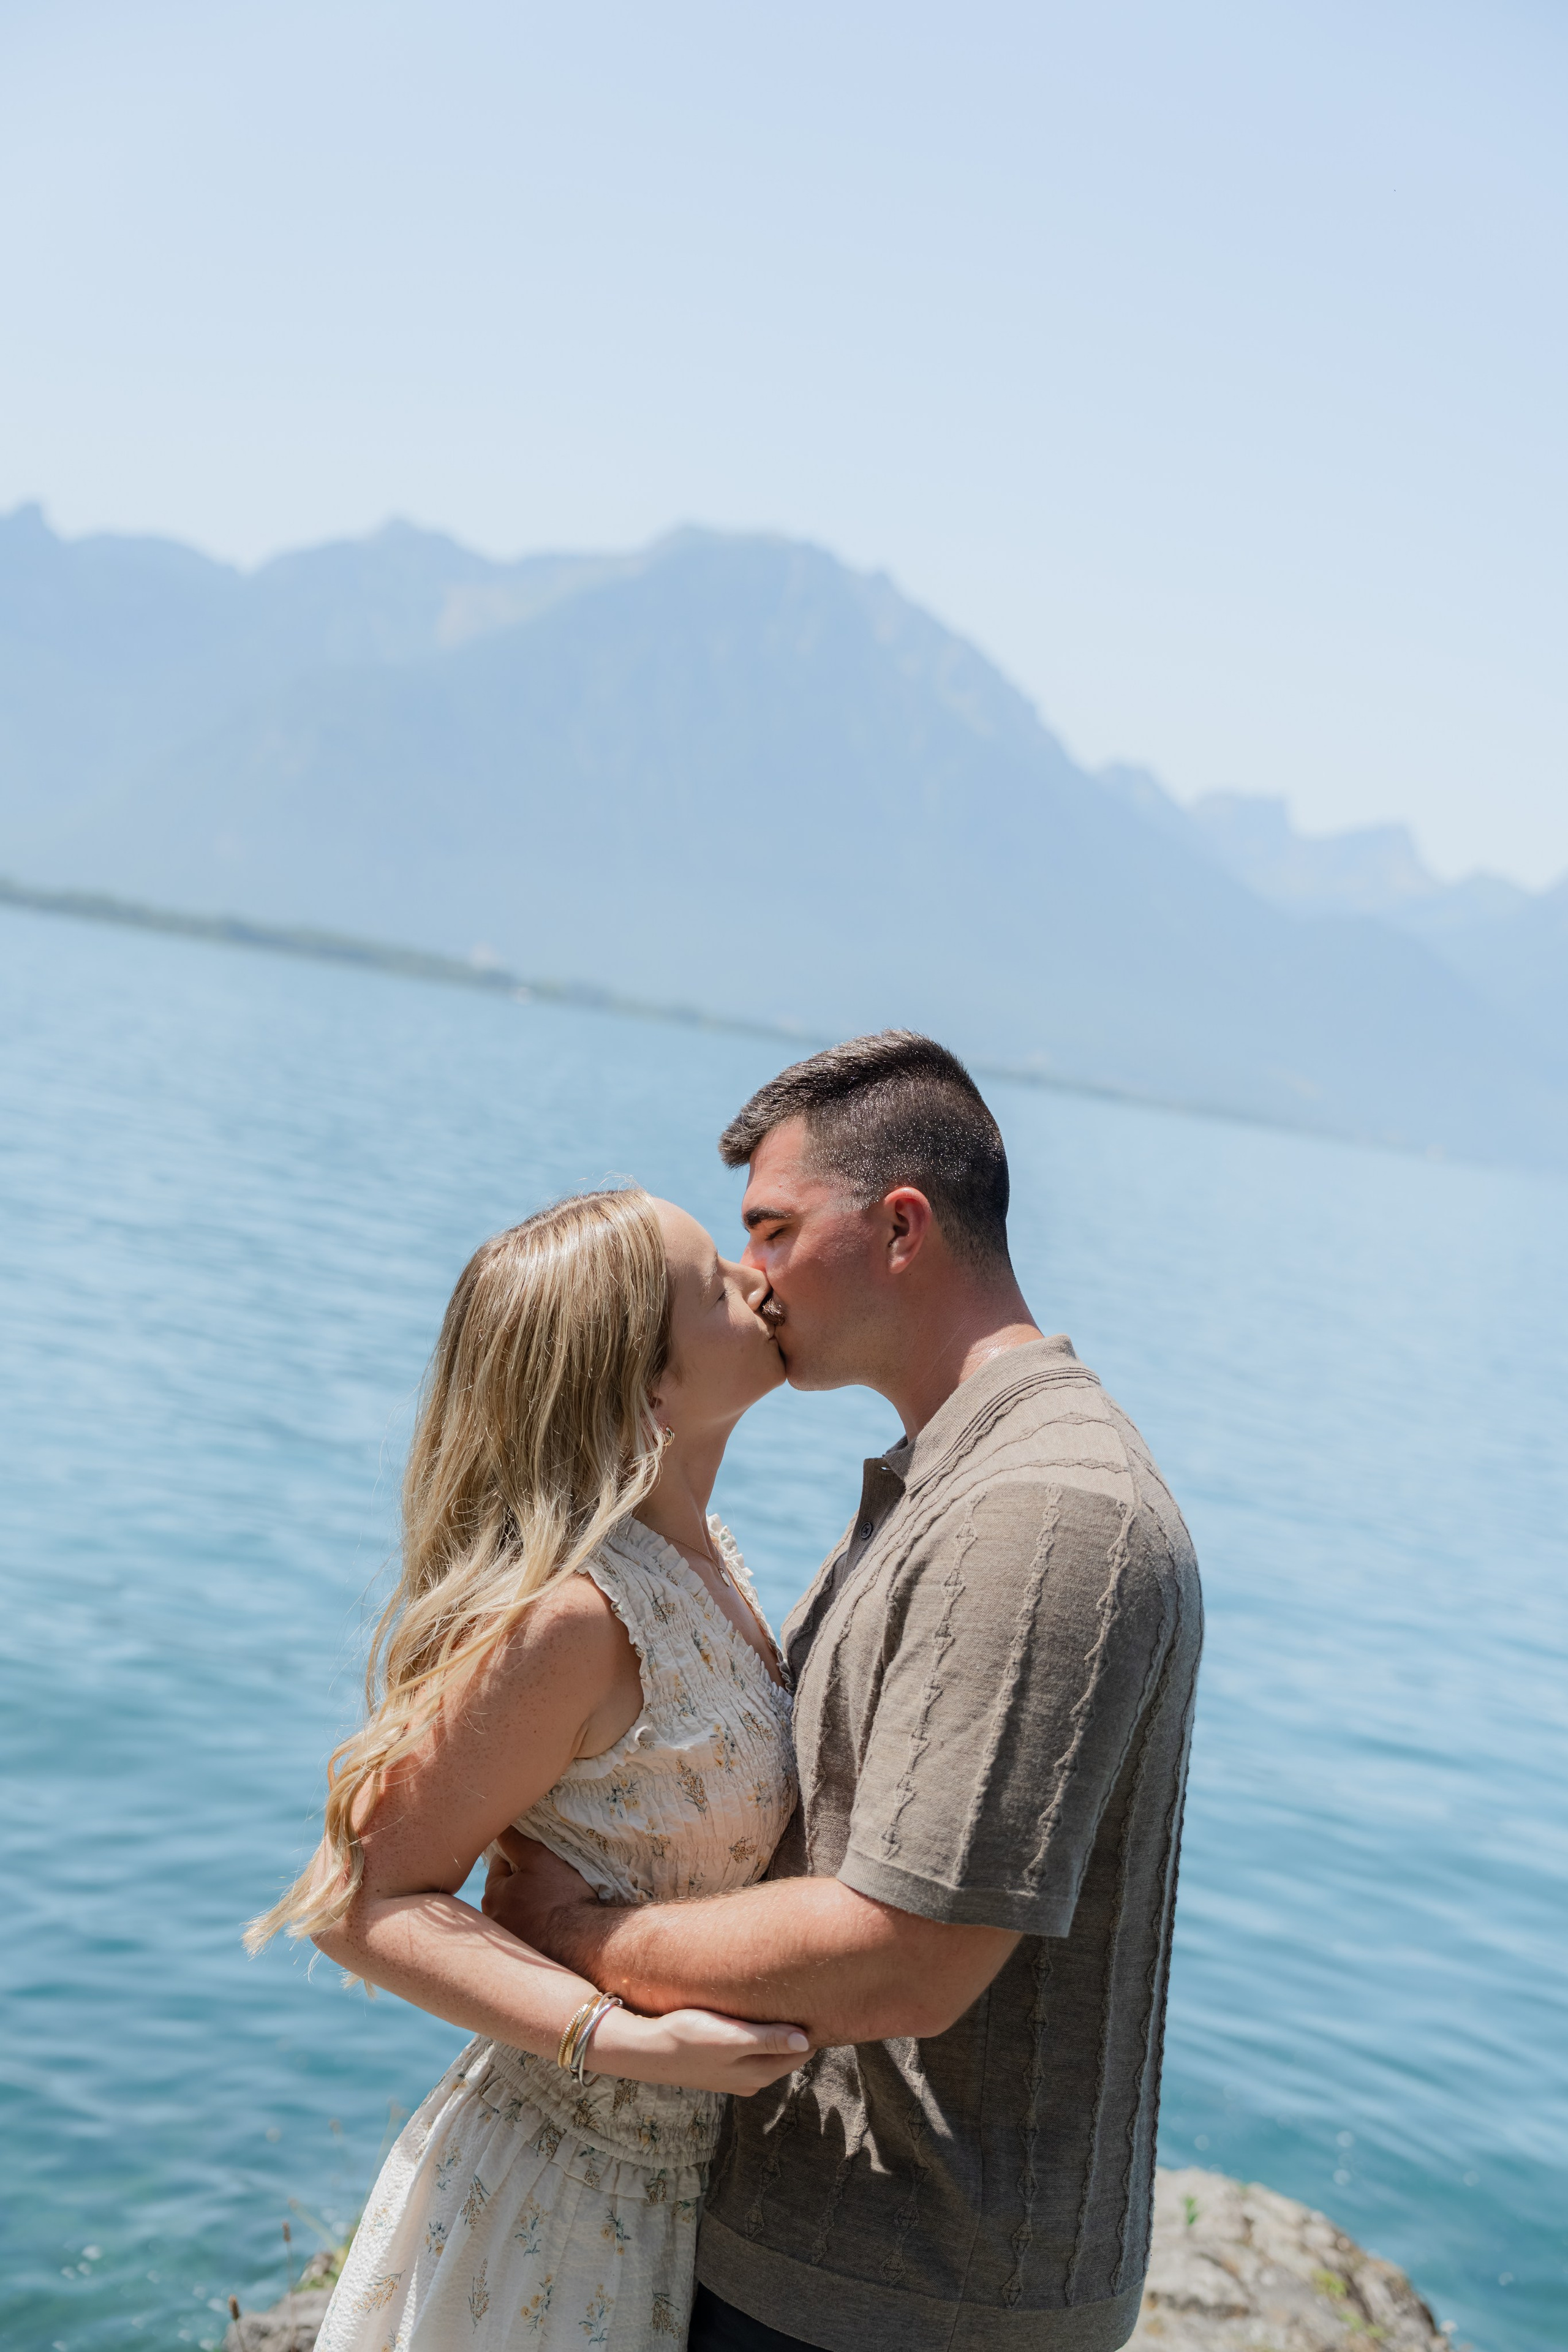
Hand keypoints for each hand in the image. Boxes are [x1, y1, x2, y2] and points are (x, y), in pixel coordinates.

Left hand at [482, 1830, 597, 1952]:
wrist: (583, 1937)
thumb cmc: (561, 1894)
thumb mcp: (539, 1858)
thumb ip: (514, 1841)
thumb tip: (499, 1828)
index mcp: (492, 1895)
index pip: (499, 1865)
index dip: (519, 1861)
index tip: (538, 1867)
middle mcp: (491, 1920)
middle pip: (503, 1889)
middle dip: (518, 1884)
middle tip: (544, 1885)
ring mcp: (505, 1939)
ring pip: (511, 1909)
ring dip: (523, 1905)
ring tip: (547, 1905)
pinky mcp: (519, 1952)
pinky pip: (520, 1928)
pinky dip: (529, 1923)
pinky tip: (546, 1922)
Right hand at [592, 2004, 809, 2097]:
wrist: (646, 2049)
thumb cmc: (688, 2037)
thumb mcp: (731, 2038)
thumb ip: (768, 2040)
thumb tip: (806, 2041)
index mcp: (758, 2074)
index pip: (800, 2051)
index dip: (809, 2028)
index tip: (817, 2001)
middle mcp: (750, 2079)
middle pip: (785, 2052)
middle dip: (795, 2029)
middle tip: (803, 1994)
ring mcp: (733, 2074)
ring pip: (766, 2051)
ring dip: (775, 2032)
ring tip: (781, 2001)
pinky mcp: (717, 2064)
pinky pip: (748, 2050)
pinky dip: (755, 2035)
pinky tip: (750, 2016)